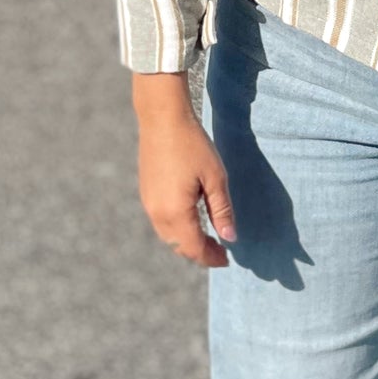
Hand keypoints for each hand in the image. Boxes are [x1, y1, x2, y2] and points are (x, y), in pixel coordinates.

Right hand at [132, 71, 236, 267]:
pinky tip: (192, 221)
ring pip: (169, 236)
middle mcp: (157, 213)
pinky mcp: (146, 193)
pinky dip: (177, 230)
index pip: (195, 248)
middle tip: (221, 252)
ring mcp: (149, 203)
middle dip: (200, 253)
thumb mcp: (215, 178)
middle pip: (179, 247)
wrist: (162, 118)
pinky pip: (161, 223)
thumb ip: (222, 211)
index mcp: (175, 212)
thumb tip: (230, 238)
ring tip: (209, 239)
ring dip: (188, 243)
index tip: (228, 260)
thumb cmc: (192, 145)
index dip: (212, 257)